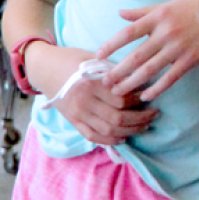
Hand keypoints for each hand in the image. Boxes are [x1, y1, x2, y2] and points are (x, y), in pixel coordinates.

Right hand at [28, 42, 156, 145]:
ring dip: (130, 131)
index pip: (121, 99)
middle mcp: (84, 102)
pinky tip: (123, 138)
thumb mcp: (94, 59)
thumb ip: (114, 72)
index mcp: (91, 84)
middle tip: (153, 114)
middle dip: (140, 118)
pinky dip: (110, 140)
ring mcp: (78, 114)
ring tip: (143, 126)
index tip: (149, 95)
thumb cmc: (72, 60)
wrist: (44, 69)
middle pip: (118, 118)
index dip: (139, 99)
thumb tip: (138, 81)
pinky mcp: (74, 122)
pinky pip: (94, 137)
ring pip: (109, 130)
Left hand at [96, 0, 198, 101]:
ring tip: (118, 92)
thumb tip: (120, 13)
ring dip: (131, 83)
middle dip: (117, 72)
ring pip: (149, 70)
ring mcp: (178, 48)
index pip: (127, 34)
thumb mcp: (166, 6)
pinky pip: (169, 78)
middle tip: (104, 83)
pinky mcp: (191, 60)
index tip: (97, 57)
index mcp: (157, 18)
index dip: (110, 46)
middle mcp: (165, 33)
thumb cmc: (194, 8)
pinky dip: (156, 89)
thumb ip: (142, 13)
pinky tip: (145, 96)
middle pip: (135, 57)